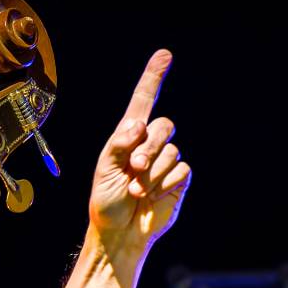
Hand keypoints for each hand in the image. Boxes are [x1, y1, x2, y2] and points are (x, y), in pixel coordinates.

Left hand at [88, 49, 191, 271]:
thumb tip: (139, 124)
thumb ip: (120, 144)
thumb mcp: (105, 170)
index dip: (154, 78)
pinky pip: (181, 169)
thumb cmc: (107, 201)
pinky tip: (152, 196)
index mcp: (127, 136)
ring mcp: (165, 161)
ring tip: (138, 190)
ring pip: (171, 150)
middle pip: (163, 126)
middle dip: (148, 147)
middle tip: (134, 168)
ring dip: (152, 172)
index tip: (164, 55)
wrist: (119, 232)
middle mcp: (149, 144)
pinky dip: (164, 184)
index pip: (143, 101)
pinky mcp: (178, 178)